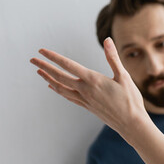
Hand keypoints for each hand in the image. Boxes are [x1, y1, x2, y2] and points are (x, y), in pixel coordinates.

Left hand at [30, 38, 150, 138]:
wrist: (131, 124)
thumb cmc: (130, 99)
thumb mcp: (124, 76)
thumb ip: (113, 58)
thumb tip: (107, 40)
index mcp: (93, 80)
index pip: (69, 65)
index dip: (54, 57)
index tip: (42, 51)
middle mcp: (85, 90)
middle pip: (60, 77)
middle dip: (45, 67)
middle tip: (33, 59)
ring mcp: (85, 100)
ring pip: (61, 88)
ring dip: (49, 79)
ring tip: (39, 72)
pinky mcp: (87, 106)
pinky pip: (68, 97)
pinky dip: (59, 90)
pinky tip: (53, 87)